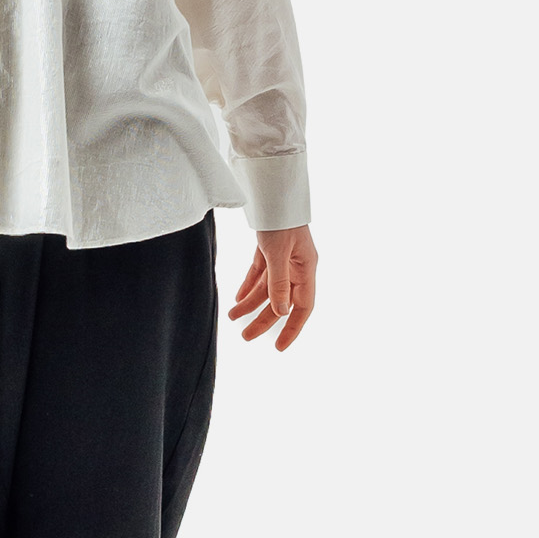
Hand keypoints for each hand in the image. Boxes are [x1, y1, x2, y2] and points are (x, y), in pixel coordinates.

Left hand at [228, 225, 317, 351]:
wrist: (273, 191)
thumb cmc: (281, 219)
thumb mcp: (278, 252)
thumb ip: (278, 283)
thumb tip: (280, 311)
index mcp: (306, 268)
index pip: (303, 306)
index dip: (292, 328)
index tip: (280, 346)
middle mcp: (297, 266)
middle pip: (281, 301)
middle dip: (263, 319)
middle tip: (245, 336)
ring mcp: (283, 258)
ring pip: (267, 289)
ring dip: (250, 303)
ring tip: (232, 317)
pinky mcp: (269, 249)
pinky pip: (260, 274)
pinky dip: (249, 286)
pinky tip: (237, 298)